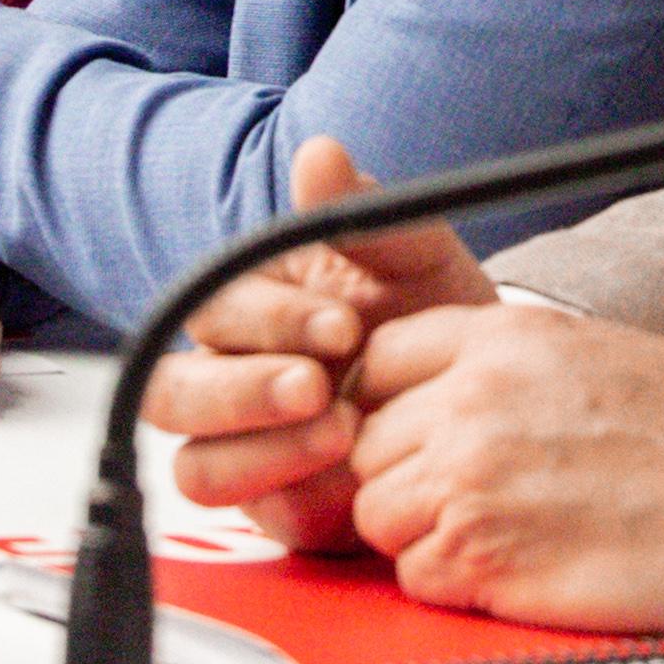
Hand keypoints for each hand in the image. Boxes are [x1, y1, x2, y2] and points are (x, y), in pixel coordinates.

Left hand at [143, 140, 663, 626]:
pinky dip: (454, 584)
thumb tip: (440, 390)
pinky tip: (518, 568)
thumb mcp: (590, 350)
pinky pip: (414, 576)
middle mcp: (470, 401)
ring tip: (502, 534)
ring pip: (375, 515)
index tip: (415, 435)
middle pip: (366, 446)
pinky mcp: (477, 556)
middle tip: (473, 500)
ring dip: (422, 535)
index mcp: (499, 339)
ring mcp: (466, 480)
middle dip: (405, 479)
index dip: (389, 405)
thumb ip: (500, 362)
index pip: (380, 360)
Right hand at [144, 138, 496, 558]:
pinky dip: (293, 492)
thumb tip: (319, 152)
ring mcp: (245, 446)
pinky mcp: (275, 504)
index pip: (215, 308)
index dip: (269, 319)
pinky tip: (350, 475)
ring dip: (260, 451)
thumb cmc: (435, 317)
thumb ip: (367, 215)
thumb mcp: (417, 261)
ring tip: (343, 432)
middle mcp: (231, 377)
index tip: (344, 324)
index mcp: (251, 307)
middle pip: (173, 394)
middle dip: (245, 392)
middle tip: (320, 387)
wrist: (490, 394)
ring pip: (195, 463)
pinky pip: (249, 512)